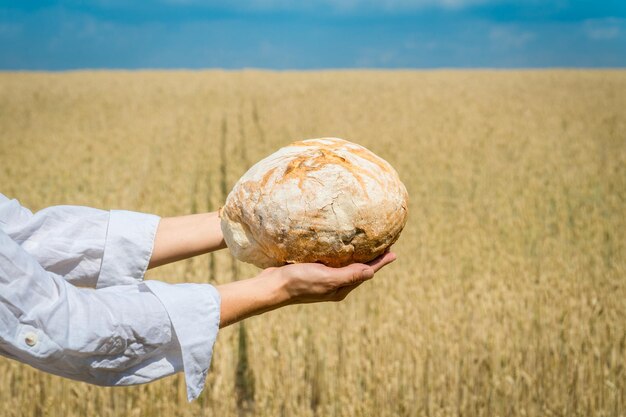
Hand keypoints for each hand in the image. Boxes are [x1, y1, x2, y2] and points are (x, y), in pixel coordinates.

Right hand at [266, 250, 396, 303]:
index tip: (394, 251)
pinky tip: (341, 245)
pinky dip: (342, 253)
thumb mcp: (327, 278)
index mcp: (341, 288)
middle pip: (359, 269)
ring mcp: (324, 278)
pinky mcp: (313, 270)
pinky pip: (333, 261)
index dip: (380, 262)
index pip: (366, 272)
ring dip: (358, 255)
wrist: (272, 286)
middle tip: (386, 243)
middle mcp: (335, 284)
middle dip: (373, 258)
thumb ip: (349, 275)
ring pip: (347, 265)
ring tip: (368, 243)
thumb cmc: (299, 282)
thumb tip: (372, 272)